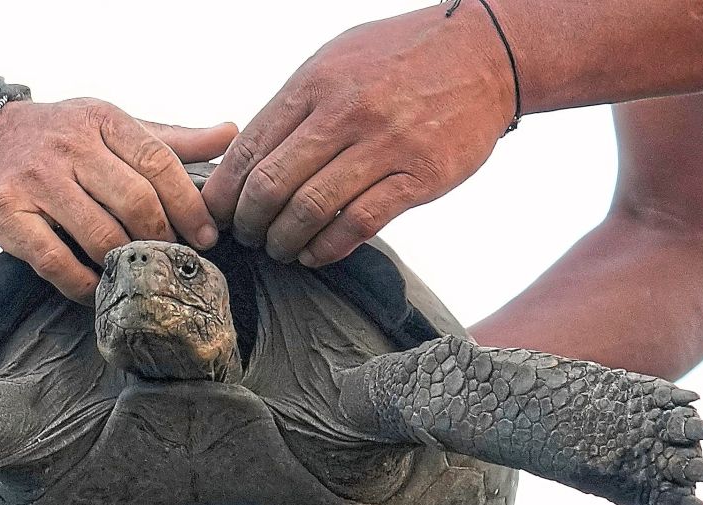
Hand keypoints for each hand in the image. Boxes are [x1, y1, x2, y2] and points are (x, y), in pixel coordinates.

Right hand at [0, 99, 236, 302]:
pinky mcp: (8, 217)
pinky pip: (56, 262)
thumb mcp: (109, 126)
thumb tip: (230, 134)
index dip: (189, 203)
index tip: (207, 234)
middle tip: (174, 258)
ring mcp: (36, 182)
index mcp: (101, 119)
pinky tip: (99, 289)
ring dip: (127, 262)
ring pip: (100, 235)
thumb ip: (169, 139)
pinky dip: (83, 284)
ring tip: (140, 273)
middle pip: (135, 201)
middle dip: (163, 237)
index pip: (158, 162)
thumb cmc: (57, 140)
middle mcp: (68, 146)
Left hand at [202, 5, 514, 266]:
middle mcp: (346, 112)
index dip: (224, 192)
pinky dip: (327, 248)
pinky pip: (359, 224)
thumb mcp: (337, 62)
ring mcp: (385, 144)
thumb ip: (295, 106)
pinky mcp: (420, 175)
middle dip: (248, 222)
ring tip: (279, 248)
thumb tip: (246, 154)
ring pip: (310, 210)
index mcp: (315, 83)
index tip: (217, 214)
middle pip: (271, 184)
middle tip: (247, 236)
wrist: (485, 52)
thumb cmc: (400, 59)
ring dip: (284, 241)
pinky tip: (314, 254)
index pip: (249, 149)